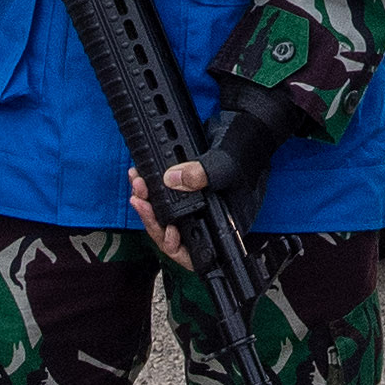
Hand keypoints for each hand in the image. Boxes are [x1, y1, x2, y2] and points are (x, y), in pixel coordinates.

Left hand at [133, 98, 298, 264]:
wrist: (246, 131)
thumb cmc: (247, 153)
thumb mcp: (225, 165)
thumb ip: (201, 174)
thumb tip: (172, 180)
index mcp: (223, 226)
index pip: (197, 253)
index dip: (178, 247)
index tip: (167, 230)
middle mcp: (207, 220)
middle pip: (174, 237)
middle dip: (153, 220)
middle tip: (140, 201)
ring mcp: (195, 207)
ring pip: (165, 218)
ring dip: (147, 204)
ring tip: (137, 186)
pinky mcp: (184, 192)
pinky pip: (162, 200)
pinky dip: (149, 191)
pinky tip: (140, 177)